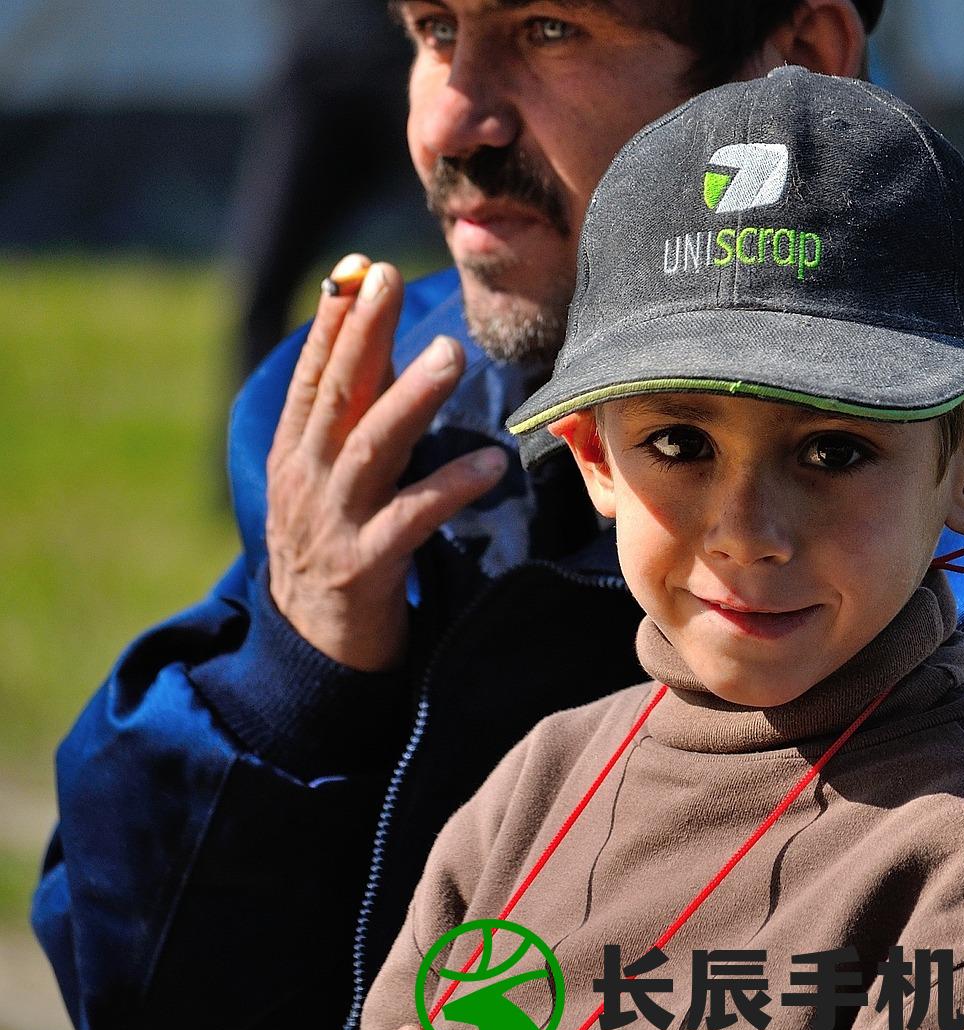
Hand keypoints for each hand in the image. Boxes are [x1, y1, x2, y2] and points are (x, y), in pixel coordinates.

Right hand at [266, 255, 507, 669]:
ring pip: (370, 447)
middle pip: (336, 396)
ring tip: (449, 354)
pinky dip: (450, 488)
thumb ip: (348, 423)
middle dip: (361, 335)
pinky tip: (490, 465)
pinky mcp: (364, 565)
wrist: (312, 647)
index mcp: (294, 454)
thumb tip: (374, 351)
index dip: (332, 323)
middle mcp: (306, 479)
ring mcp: (332, 522)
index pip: (312, 377)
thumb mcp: (325, 482)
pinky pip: (412, 519)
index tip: (358, 270)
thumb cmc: (333, 548)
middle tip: (387, 280)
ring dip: (409, 397)